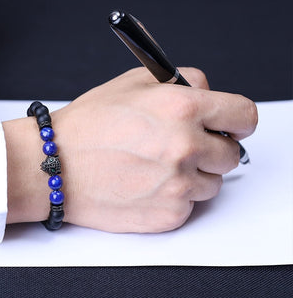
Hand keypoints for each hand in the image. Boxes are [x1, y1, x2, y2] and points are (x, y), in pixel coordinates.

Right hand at [4, 67, 257, 232]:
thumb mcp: (133, 83)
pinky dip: (174, 197)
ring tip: (156, 167)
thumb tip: (209, 93)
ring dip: (192, 175)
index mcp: (182, 109)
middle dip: (211, 149)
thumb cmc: (88, 125)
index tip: (232, 126)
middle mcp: (186, 148)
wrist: (53, 166)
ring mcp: (178, 186)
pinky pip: (190, 206)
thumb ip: (182, 82)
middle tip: (182, 147)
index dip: (238, 121)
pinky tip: (146, 185)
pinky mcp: (168, 215)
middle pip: (230, 154)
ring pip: (212, 184)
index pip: (244, 116)